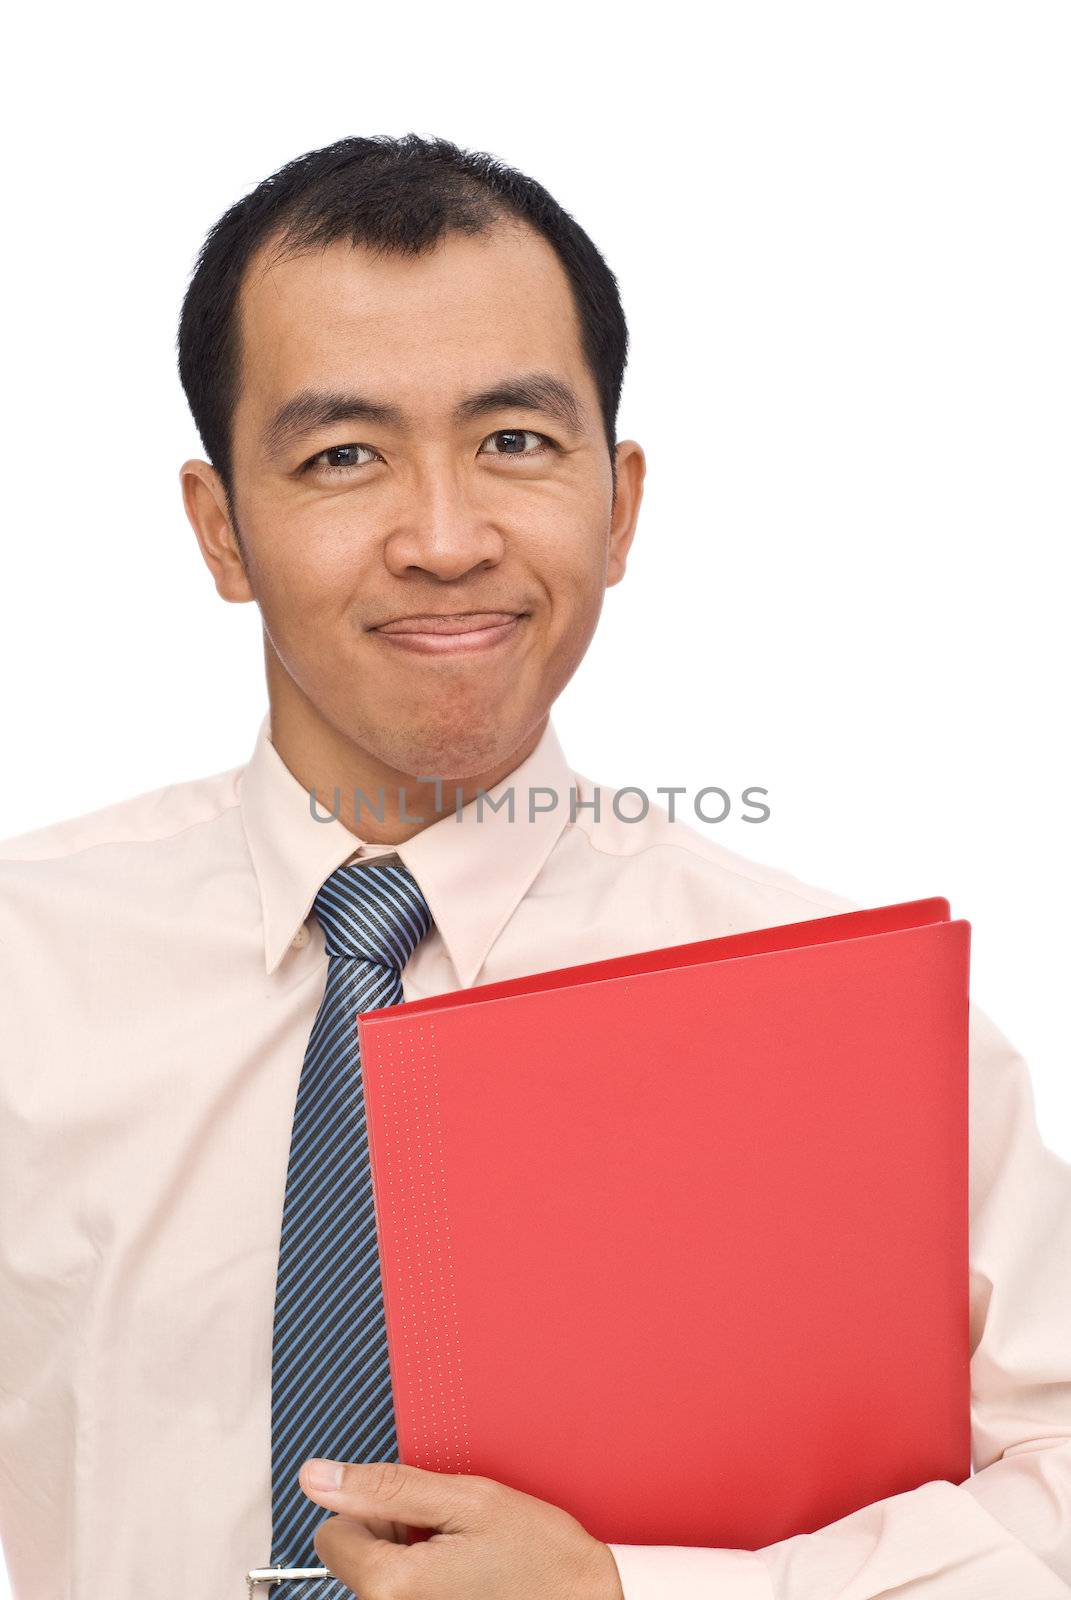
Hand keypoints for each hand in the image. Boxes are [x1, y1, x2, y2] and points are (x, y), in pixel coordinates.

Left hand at [298, 1455, 625, 1599]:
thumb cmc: (536, 1552)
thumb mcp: (465, 1499)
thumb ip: (384, 1488)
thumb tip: (316, 1477)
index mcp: (392, 1586)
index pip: (331, 1535)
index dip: (373, 1512)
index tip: (417, 1515)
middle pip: (352, 1560)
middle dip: (390, 1536)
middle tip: (447, 1533)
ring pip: (376, 1578)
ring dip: (409, 1559)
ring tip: (461, 1556)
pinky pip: (403, 1597)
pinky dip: (424, 1583)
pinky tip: (462, 1577)